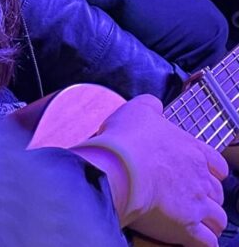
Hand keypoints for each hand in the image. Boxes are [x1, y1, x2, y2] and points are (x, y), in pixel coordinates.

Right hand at [74, 95, 227, 245]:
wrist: (120, 166)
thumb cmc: (129, 137)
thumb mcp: (139, 108)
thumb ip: (152, 106)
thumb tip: (156, 106)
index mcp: (193, 150)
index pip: (218, 165)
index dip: (212, 171)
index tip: (203, 174)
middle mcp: (200, 179)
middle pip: (218, 194)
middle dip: (209, 197)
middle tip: (194, 198)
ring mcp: (196, 204)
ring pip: (218, 220)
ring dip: (210, 222)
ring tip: (198, 223)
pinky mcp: (186, 227)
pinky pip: (207, 242)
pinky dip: (205, 242)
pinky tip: (196, 241)